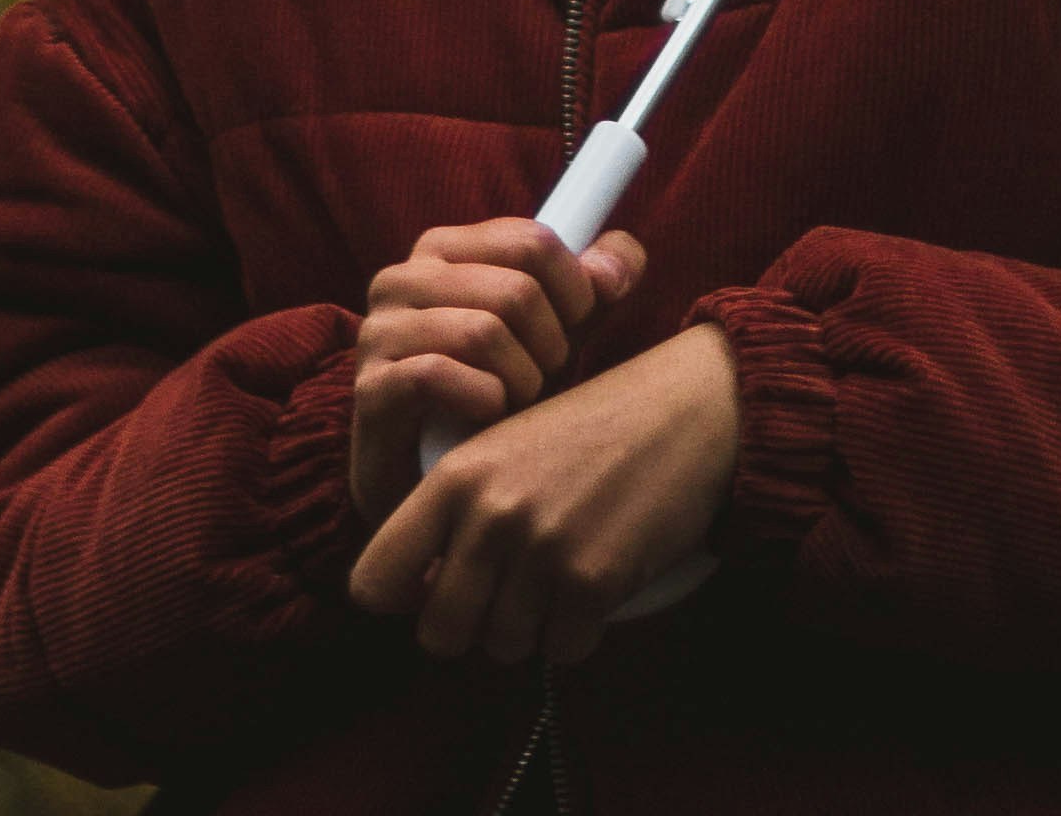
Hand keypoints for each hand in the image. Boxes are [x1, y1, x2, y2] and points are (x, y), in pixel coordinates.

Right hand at [348, 214, 643, 527]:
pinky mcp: (370, 384)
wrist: (428, 484)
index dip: (575, 288)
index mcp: (445, 248)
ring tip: (519, 402)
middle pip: (516, 289)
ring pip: (484, 332)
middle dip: (551, 345)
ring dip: (522, 379)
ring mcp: (380, 329)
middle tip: (545, 377)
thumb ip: (591, 291)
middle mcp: (404, 277)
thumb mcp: (550, 336)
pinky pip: (440, 375)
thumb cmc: (494, 398)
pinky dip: (483, 402)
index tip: (579, 327)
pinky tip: (489, 419)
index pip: (532, 240)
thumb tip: (620, 264)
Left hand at [348, 321, 740, 665]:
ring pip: (504, 648)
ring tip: (562, 571)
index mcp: (454, 477)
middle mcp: (488, 514)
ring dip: (533, 627)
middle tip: (512, 590)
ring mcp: (540, 548)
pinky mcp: (592, 579)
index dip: (401, 600)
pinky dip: (580, 631)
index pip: (372, 580)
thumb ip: (457, 515)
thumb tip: (422, 598)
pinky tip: (599, 579)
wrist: (687, 407)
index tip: (436, 588)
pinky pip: (563, 652)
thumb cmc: (593, 429)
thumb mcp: (506, 449)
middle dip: (474, 627)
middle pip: (439, 635)